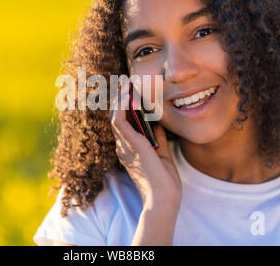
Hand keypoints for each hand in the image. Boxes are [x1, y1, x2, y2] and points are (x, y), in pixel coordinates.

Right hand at [108, 81, 181, 208]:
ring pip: (115, 116)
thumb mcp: (162, 154)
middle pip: (117, 117)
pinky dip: (121, 106)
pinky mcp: (129, 144)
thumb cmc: (164, 182)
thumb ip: (157, 139)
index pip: (124, 124)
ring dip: (120, 98)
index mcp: (129, 150)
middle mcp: (123, 147)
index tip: (131, 92)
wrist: (164, 197)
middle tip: (126, 82)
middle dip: (120, 98)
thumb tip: (156, 123)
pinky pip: (118, 120)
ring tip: (126, 83)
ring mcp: (124, 146)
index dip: (125, 108)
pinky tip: (127, 95)